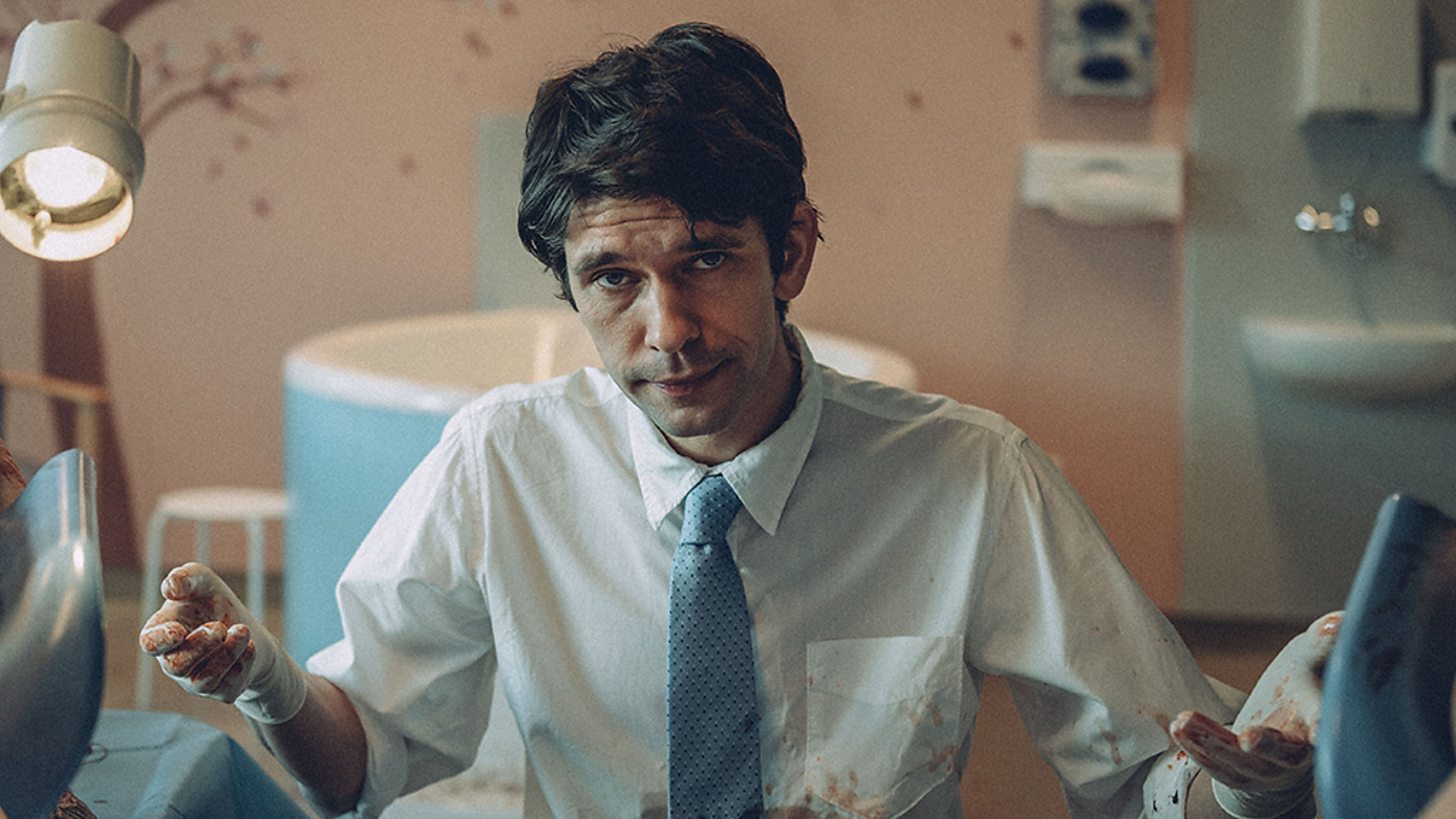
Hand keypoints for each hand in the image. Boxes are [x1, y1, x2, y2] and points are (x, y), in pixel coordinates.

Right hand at [138, 562, 307, 722]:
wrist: (248, 630)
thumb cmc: (214, 604)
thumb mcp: (204, 583)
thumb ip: (187, 577)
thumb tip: (170, 586)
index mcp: (163, 634)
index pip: (149, 643)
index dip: (160, 640)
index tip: (178, 630)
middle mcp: (174, 661)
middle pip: (176, 666)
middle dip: (200, 645)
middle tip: (220, 626)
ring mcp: (195, 681)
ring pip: (202, 680)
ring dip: (226, 653)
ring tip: (242, 630)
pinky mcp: (221, 691)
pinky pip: (228, 686)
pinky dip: (242, 662)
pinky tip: (250, 645)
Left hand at [1171, 612, 1340, 817]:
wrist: (1283, 731)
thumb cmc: (1301, 685)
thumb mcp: (1313, 659)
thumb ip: (1324, 641)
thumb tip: (1338, 621)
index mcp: (1319, 721)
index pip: (1326, 724)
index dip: (1325, 727)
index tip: (1322, 733)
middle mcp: (1298, 754)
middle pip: (1286, 755)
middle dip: (1267, 746)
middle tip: (1248, 738)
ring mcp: (1268, 770)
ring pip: (1243, 763)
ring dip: (1214, 744)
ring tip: (1184, 720)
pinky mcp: (1240, 775)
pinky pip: (1218, 767)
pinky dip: (1198, 749)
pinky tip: (1177, 728)